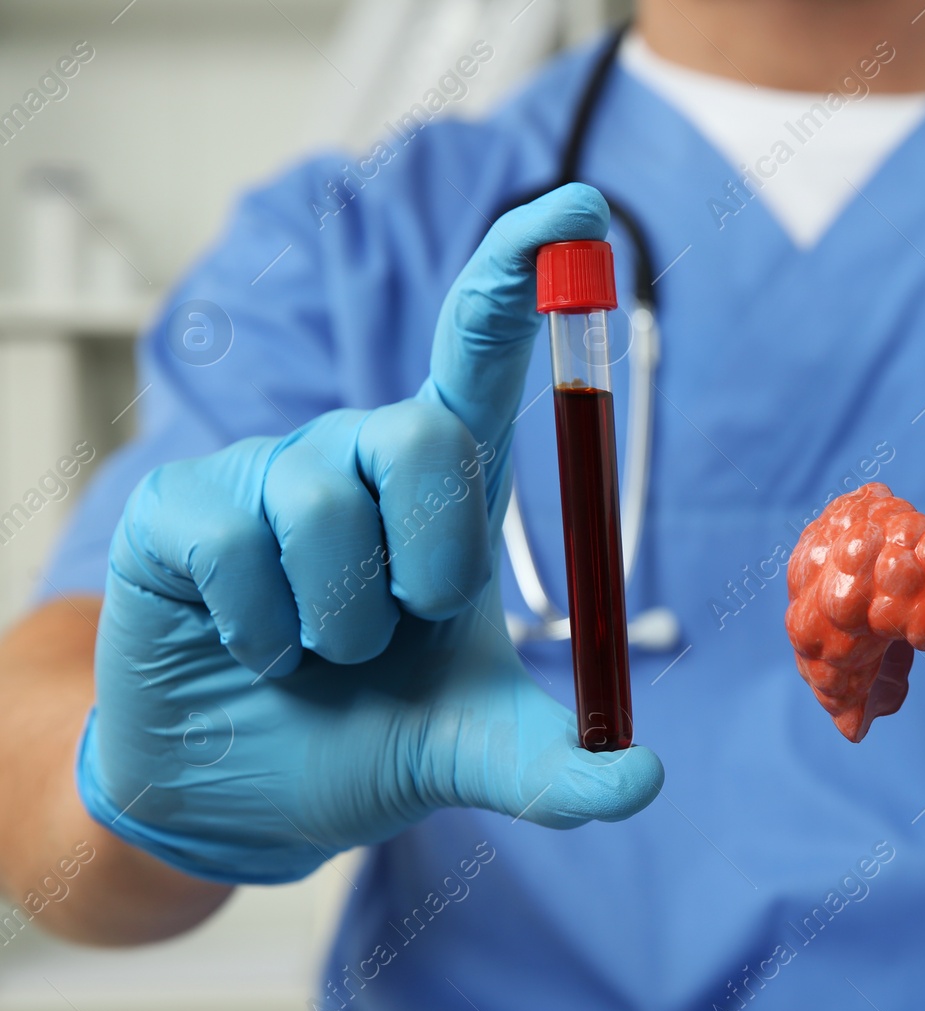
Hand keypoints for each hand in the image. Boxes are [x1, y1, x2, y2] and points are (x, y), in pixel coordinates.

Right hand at [78, 184, 662, 884]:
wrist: (248, 791)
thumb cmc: (371, 734)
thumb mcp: (478, 752)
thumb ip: (560, 766)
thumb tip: (643, 785)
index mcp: (445, 486)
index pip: (483, 353)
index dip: (521, 273)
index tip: (577, 205)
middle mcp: (360, 454)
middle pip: (424, 433)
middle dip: (431, 558)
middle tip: (403, 625)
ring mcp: (268, 472)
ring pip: (325, 501)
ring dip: (340, 617)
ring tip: (323, 652)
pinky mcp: (181, 505)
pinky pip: (237, 542)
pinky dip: (263, 629)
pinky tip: (255, 649)